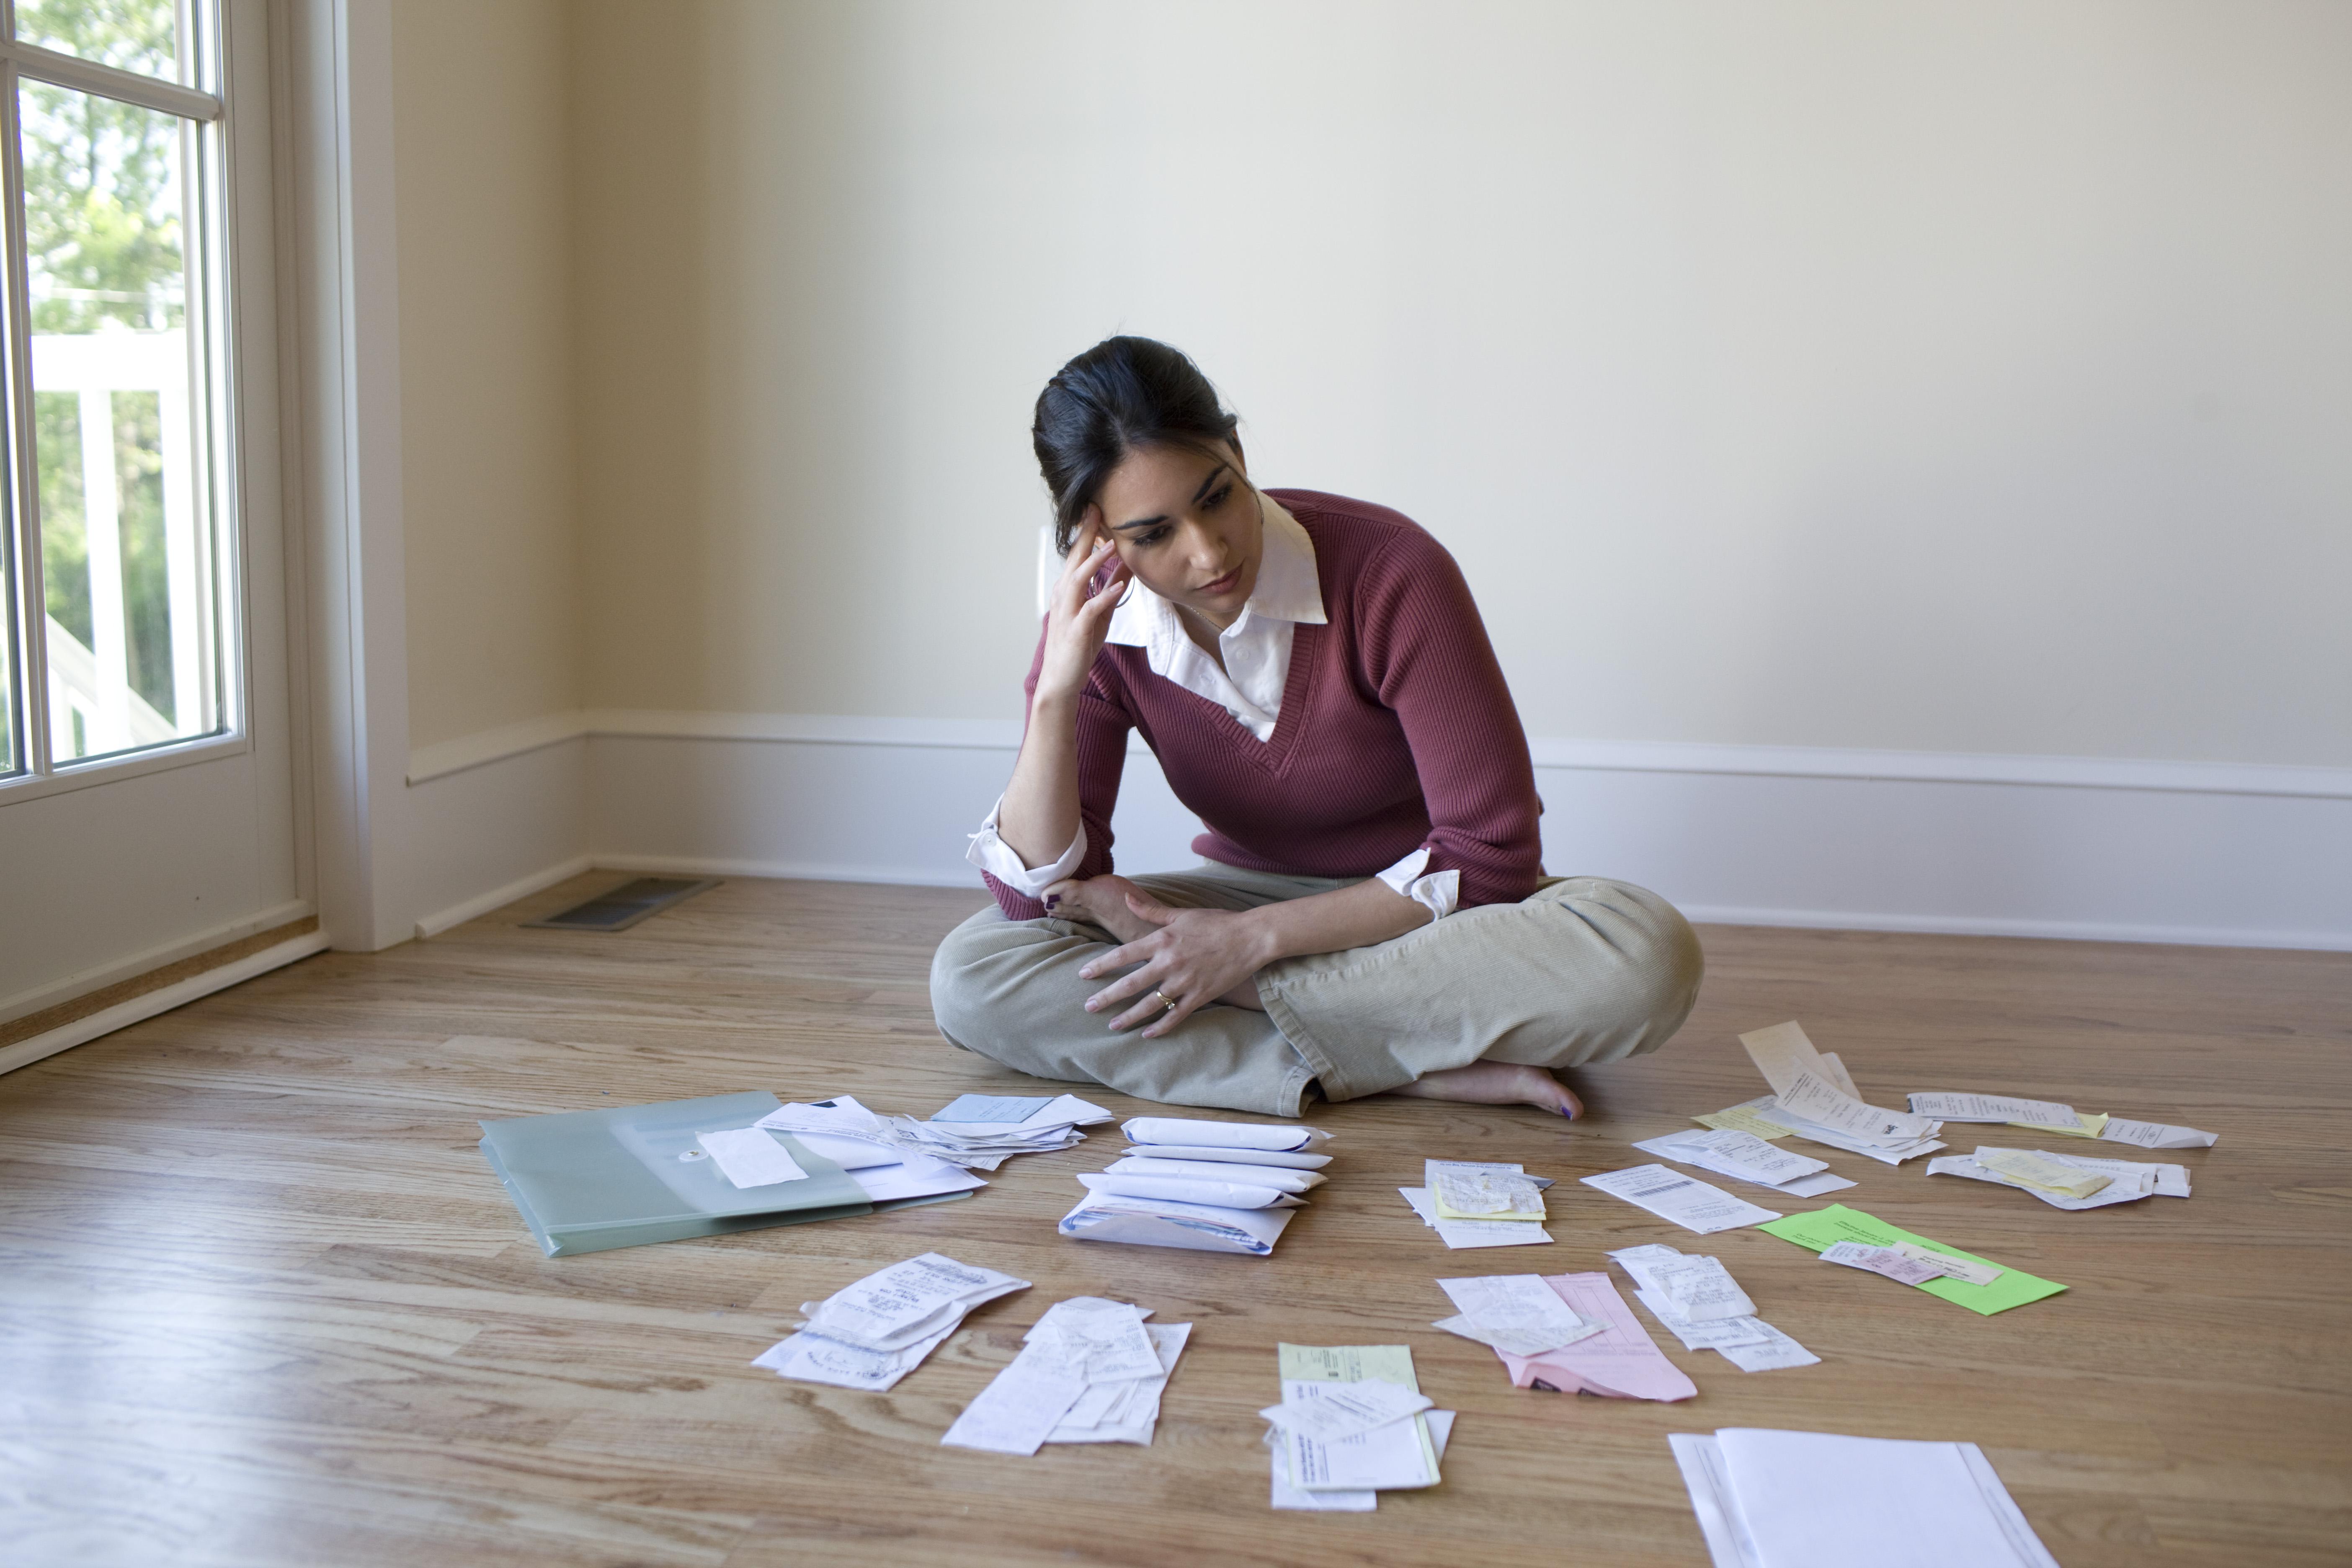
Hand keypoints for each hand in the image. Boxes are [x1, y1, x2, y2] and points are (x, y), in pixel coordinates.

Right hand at [1035, 517, 1130, 701]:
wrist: (1062, 679)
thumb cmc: (1078, 645)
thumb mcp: (1100, 612)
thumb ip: (1111, 587)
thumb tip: (1127, 564)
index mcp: (1067, 590)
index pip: (1077, 555)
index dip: (1087, 532)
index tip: (1096, 508)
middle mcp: (1063, 597)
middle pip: (1074, 560)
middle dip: (1086, 535)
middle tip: (1097, 509)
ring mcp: (1068, 613)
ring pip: (1078, 580)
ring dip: (1095, 562)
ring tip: (1113, 545)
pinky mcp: (1075, 631)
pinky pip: (1089, 610)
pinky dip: (1103, 597)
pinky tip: (1117, 587)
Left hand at [1077, 890, 1272, 1037]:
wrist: (1251, 937)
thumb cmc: (1217, 922)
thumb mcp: (1182, 914)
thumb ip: (1151, 911)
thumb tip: (1126, 899)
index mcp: (1162, 940)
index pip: (1122, 955)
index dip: (1100, 966)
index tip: (1084, 975)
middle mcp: (1169, 963)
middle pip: (1130, 984)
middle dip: (1106, 998)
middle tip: (1089, 1007)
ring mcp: (1184, 982)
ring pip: (1150, 1005)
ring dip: (1128, 1017)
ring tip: (1112, 1025)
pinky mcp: (1200, 996)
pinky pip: (1175, 1016)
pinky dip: (1160, 1027)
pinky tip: (1147, 1035)